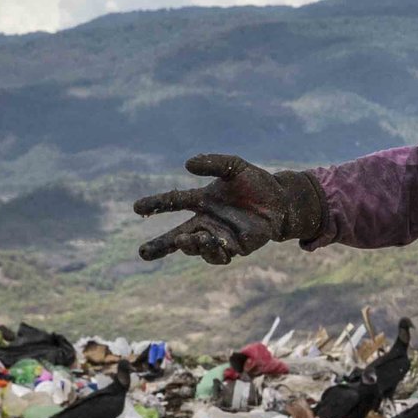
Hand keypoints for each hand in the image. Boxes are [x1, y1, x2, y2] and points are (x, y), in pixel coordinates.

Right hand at [133, 153, 326, 263]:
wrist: (281, 200)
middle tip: (143, 253)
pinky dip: (212, 251)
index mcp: (202, 200)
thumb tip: (186, 164)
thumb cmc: (256, 183)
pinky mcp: (236, 247)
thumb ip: (213, 163)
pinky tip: (211, 243)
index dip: (155, 204)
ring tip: (185, 239)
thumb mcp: (235, 167)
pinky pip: (219, 254)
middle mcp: (206, 221)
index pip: (173, 202)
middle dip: (159, 246)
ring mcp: (220, 236)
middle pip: (177, 236)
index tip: (136, 207)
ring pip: (197, 246)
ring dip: (189, 244)